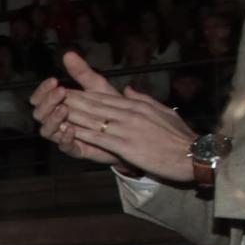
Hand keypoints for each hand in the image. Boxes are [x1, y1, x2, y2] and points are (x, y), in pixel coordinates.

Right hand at [30, 51, 127, 166]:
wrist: (133, 130)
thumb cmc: (114, 109)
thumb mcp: (98, 88)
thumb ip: (82, 73)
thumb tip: (68, 54)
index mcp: (61, 105)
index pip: (40, 98)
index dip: (42, 90)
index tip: (54, 81)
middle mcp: (60, 121)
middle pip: (39, 114)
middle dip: (46, 102)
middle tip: (60, 92)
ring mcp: (67, 136)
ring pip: (47, 131)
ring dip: (52, 119)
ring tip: (63, 109)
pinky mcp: (79, 150)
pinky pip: (65, 148)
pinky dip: (64, 139)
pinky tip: (71, 128)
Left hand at [61, 85, 195, 180]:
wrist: (193, 154)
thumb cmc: (180, 136)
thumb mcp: (163, 111)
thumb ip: (143, 100)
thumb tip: (128, 89)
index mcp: (137, 105)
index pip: (104, 98)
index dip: (82, 94)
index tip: (66, 91)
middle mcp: (130, 113)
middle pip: (94, 104)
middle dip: (71, 100)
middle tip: (51, 96)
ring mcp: (126, 128)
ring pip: (92, 118)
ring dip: (71, 114)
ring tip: (52, 109)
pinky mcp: (126, 145)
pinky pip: (98, 138)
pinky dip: (81, 133)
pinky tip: (66, 131)